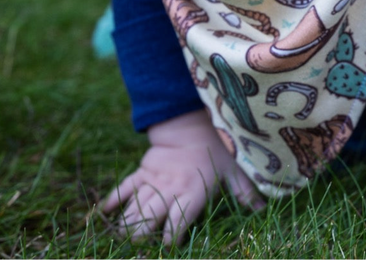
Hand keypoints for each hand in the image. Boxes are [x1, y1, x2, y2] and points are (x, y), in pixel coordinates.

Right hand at [101, 110, 263, 243]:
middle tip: (136, 250)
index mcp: (192, 191)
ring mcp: (153, 180)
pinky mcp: (143, 171)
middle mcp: (170, 189)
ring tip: (118, 240)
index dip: (171, 238)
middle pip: (151, 217)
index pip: (179, 221)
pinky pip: (125, 187)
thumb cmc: (217, 145)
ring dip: (127, 224)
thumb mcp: (234, 167)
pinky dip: (113, 199)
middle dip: (141, 236)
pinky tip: (103, 213)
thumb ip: (244, 190)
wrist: (192, 118)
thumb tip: (262, 209)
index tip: (167, 249)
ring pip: (136, 206)